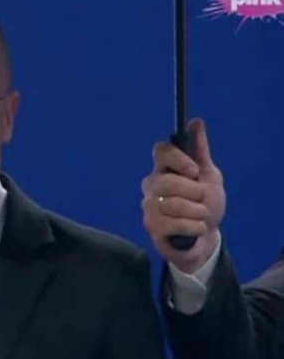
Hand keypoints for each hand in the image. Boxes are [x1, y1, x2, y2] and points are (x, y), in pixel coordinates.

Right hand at [141, 118, 225, 273]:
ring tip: (202, 216)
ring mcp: (149, 206)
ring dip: (197, 212)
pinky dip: (194, 227)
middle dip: (193, 192)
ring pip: (172, 204)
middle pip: (166, 181)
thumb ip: (200, 151)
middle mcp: (151, 185)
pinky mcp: (152, 227)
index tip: (194, 170)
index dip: (177, 158)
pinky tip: (197, 228)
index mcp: (164, 168)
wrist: (204, 237)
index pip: (160, 150)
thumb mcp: (209, 176)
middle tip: (202, 199)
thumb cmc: (205, 203)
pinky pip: (174, 224)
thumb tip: (196, 121)